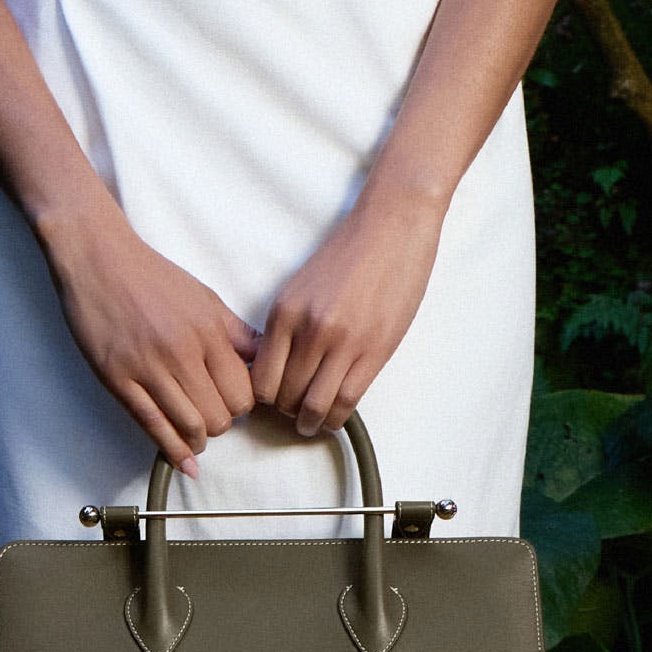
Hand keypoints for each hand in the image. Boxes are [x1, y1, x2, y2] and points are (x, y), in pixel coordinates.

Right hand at [43, 204, 256, 472]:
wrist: (98, 258)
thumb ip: (236, 333)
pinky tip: (183, 462)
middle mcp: (182, 352)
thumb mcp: (205, 297)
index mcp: (209, 331)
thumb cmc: (151, 275)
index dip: (242, 405)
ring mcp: (148, 367)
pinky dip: (172, 451)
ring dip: (198, 439)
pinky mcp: (118, 378)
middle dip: (220, 424)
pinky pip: (151, 425)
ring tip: (197, 437)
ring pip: (189, 426)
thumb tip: (263, 361)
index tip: (233, 403)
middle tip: (212, 416)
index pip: (243, 393)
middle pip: (220, 417)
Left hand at [252, 191, 444, 433]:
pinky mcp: (374, 350)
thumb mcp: (301, 287)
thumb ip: (288, 324)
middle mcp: (308, 329)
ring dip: (310, 421)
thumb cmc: (349, 254)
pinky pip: (347, 400)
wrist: (391, 228)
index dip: (263, 398)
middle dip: (286, 411)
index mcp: (284, 311)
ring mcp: (342, 342)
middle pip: (284, 395)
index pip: (261, 377)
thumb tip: (275, 365)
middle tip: (292, 414)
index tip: (271, 401)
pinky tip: (334, 416)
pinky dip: (336, 416)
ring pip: (314, 404)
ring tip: (311, 423)